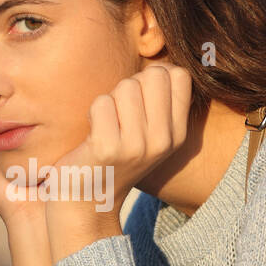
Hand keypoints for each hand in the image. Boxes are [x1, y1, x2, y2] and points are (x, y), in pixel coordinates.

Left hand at [44, 63, 192, 258]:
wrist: (87, 200)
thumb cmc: (112, 158)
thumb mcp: (148, 134)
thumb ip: (157, 101)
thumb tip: (158, 64)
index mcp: (177, 134)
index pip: (178, 76)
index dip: (155, 75)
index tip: (140, 98)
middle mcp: (162, 141)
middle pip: (152, 76)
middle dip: (130, 86)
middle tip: (119, 115)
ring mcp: (137, 146)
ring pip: (125, 87)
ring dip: (109, 101)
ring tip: (106, 127)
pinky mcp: (108, 148)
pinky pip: (102, 103)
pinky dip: (93, 113)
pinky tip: (93, 136)